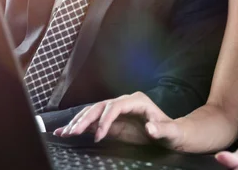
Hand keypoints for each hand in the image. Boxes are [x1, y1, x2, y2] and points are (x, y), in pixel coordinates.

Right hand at [53, 92, 185, 149]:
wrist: (172, 135)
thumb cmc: (173, 132)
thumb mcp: (171, 132)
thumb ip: (161, 130)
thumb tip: (150, 128)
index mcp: (137, 101)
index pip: (115, 106)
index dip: (105, 120)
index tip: (98, 136)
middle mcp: (125, 102)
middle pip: (101, 107)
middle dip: (85, 119)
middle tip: (72, 132)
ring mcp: (117, 111)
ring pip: (94, 113)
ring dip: (79, 122)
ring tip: (64, 132)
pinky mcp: (113, 121)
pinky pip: (94, 122)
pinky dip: (80, 126)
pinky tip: (65, 131)